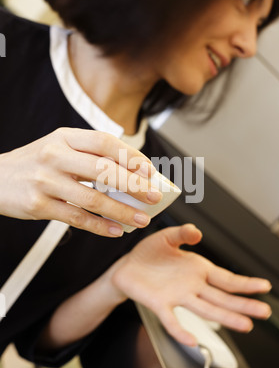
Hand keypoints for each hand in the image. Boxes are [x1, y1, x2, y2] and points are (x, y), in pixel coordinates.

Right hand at [0, 127, 160, 235]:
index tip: (149, 170)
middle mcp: (55, 156)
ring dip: (122, 211)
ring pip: (93, 199)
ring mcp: (46, 181)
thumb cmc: (35, 163)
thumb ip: (89, 156)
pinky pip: (77, 218)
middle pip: (104, 171)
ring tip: (141, 219)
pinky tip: (115, 231)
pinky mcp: (38, 205)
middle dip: (134, 185)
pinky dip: (100, 226)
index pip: (105, 142)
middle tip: (154, 197)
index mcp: (64, 137)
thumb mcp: (58, 148)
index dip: (131, 156)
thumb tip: (130, 175)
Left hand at [111, 224, 271, 345]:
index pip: (226, 278)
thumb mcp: (167, 237)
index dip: (246, 283)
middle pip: (222, 298)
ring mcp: (177, 297)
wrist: (126, 267)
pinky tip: (192, 340)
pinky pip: (172, 321)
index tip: (264, 286)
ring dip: (225, 318)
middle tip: (264, 312)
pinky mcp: (159, 305)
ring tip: (245, 325)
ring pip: (205, 309)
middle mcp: (192, 286)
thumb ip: (182, 234)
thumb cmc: (148, 253)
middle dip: (244, 305)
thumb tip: (197, 233)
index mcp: (197, 269)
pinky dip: (181, 330)